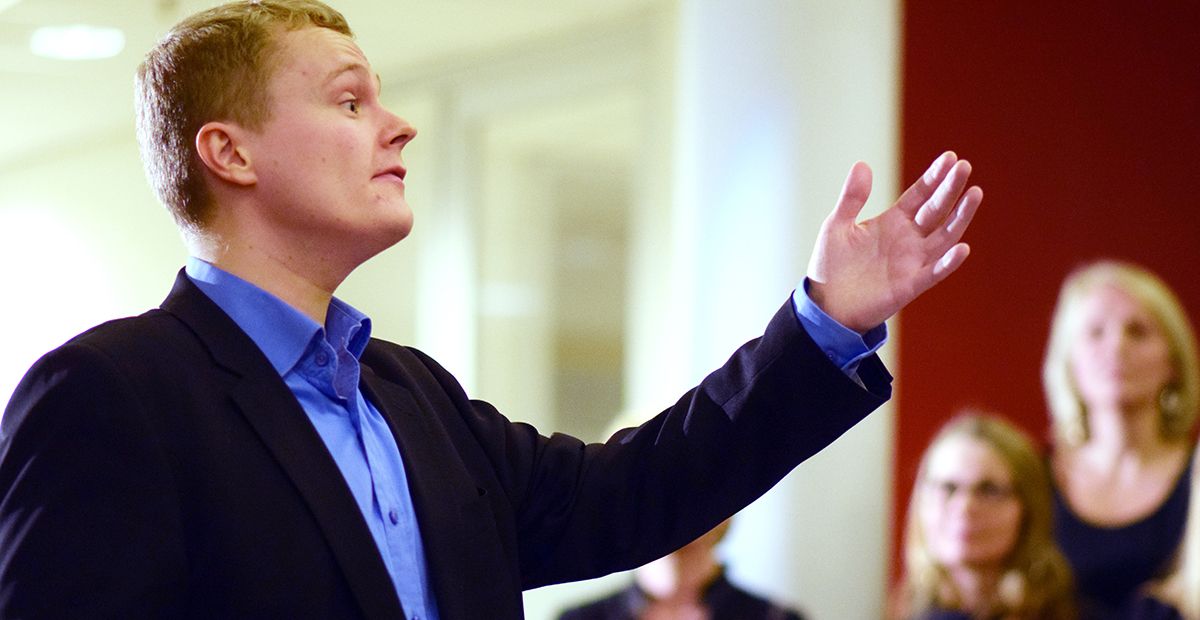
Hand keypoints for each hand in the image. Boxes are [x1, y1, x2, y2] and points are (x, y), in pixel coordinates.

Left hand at [806, 151, 981, 332]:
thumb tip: (862, 164)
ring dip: (960, 217)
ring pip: (944, 237)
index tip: (951, 157)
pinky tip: (962, 248)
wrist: (826, 304)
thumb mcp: (837, 225)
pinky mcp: (910, 285)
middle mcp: (909, 239)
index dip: (935, 177)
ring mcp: (912, 261)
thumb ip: (852, 198)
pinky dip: (948, 262)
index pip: (920, 194)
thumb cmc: (831, 265)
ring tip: (975, 194)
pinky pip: (934, 272)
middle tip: (965, 167)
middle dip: (950, 189)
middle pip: (936, 210)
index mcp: (893, 221)